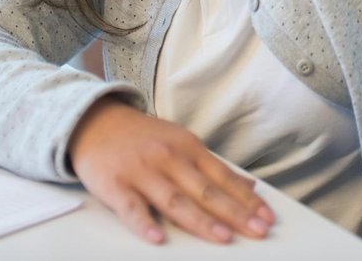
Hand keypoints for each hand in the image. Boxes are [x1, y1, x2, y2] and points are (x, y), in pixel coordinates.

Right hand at [68, 98, 275, 244]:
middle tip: (257, 231)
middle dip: (234, 213)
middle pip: (205, 190)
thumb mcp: (181, 143)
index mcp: (188, 148)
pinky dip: (144, 224)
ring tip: (223, 238)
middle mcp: (168, 158)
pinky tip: (159, 239)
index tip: (267, 218)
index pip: (223, 177)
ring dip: (200, 220)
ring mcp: (141, 171)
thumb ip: (212, 168)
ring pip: (174, 200)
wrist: (94, 121)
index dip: (246, 199)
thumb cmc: (142, 137)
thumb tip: (249, 187)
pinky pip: (131, 207)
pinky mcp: (114, 184)